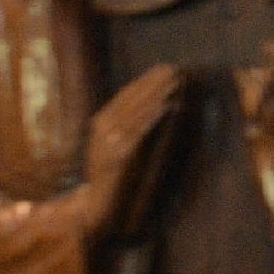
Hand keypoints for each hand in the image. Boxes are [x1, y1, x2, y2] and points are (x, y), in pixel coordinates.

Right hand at [84, 64, 185, 227]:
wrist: (96, 206)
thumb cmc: (110, 176)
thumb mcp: (114, 146)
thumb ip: (126, 126)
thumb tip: (151, 105)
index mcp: (101, 122)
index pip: (126, 94)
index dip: (146, 80)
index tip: (165, 67)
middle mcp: (103, 128)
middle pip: (132, 98)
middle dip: (155, 82)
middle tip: (176, 67)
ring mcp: (110, 142)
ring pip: (138, 112)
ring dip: (158, 95)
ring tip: (177, 81)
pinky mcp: (120, 157)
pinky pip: (140, 133)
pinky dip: (154, 118)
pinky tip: (168, 107)